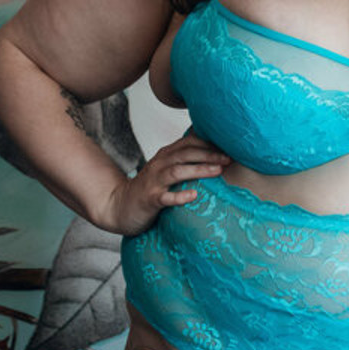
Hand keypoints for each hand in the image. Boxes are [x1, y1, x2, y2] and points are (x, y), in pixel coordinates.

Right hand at [102, 133, 229, 235]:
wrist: (119, 206)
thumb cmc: (149, 189)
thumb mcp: (165, 170)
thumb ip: (183, 161)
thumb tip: (213, 155)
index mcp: (165, 156)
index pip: (188, 143)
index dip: (208, 143)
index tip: (228, 147)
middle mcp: (159, 165)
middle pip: (185, 154)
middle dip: (209, 154)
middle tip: (229, 158)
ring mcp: (153, 182)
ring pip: (177, 172)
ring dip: (199, 169)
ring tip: (218, 171)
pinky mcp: (149, 199)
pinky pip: (165, 197)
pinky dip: (179, 196)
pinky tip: (193, 196)